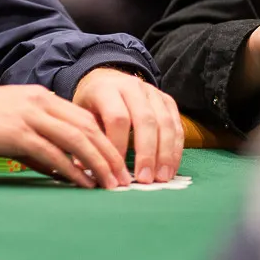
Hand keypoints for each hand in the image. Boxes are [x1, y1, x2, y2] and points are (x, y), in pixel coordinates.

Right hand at [0, 83, 129, 188]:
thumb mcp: (10, 122)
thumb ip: (36, 141)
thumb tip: (60, 168)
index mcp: (39, 96)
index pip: (84, 117)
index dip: (106, 141)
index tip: (118, 163)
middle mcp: (38, 101)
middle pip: (88, 127)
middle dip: (111, 155)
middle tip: (124, 178)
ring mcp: (28, 115)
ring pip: (77, 139)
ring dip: (99, 164)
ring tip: (112, 184)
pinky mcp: (15, 132)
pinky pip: (53, 152)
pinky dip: (73, 169)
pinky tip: (83, 182)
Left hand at [72, 68, 183, 184]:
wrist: (105, 79)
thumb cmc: (92, 103)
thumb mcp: (83, 115)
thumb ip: (86, 138)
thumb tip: (84, 167)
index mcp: (106, 89)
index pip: (117, 118)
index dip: (119, 145)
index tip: (117, 170)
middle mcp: (131, 87)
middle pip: (146, 120)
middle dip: (147, 153)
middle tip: (144, 179)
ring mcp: (152, 92)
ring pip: (165, 123)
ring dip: (166, 154)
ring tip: (161, 178)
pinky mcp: (167, 100)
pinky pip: (177, 125)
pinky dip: (176, 149)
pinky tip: (170, 168)